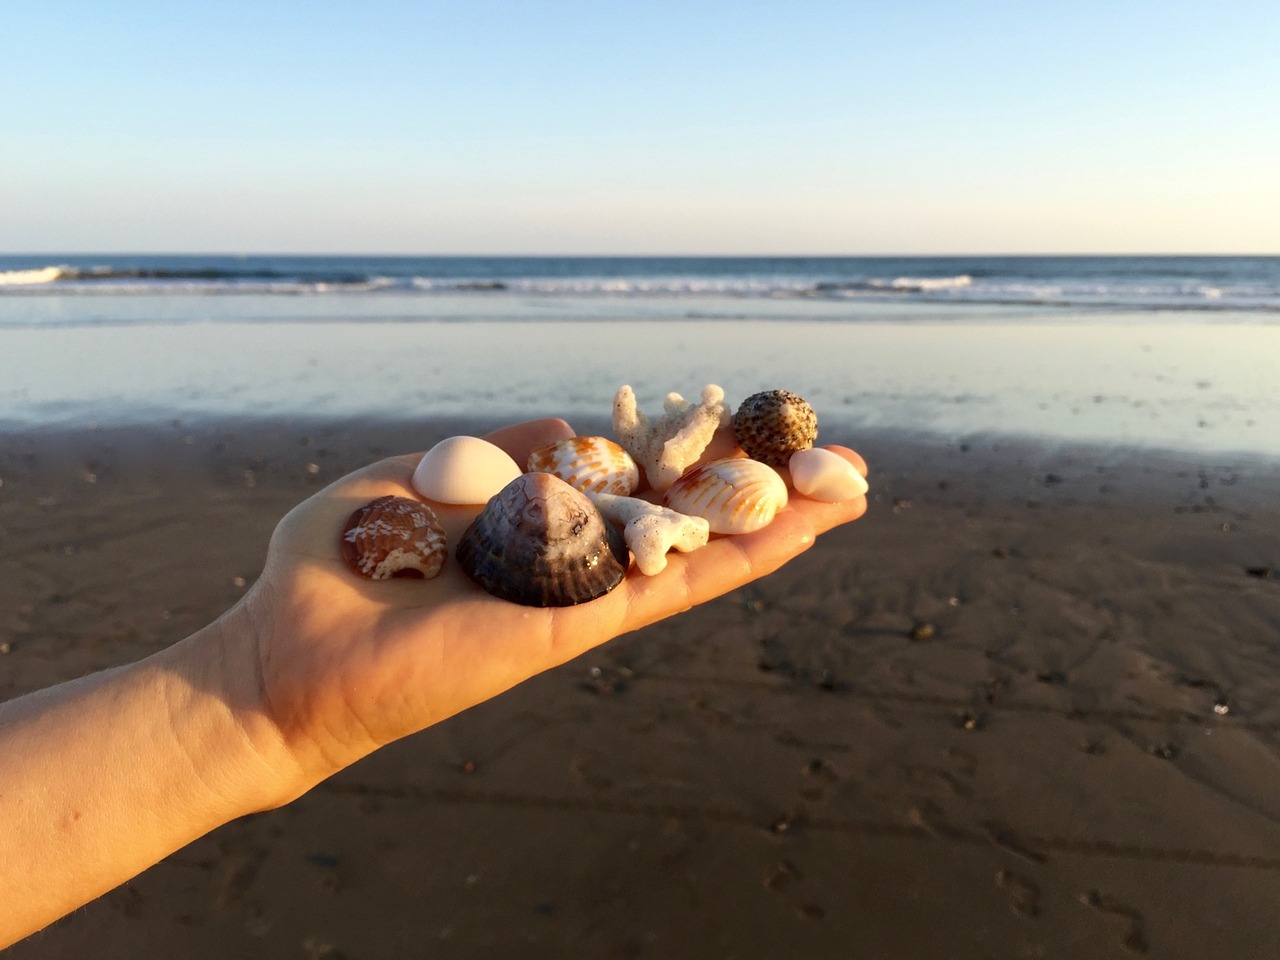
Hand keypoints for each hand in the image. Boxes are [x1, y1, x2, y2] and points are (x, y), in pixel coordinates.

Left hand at [233, 419, 868, 799]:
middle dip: (765, 488)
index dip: (702, 456)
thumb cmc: (336, 567)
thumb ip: (497, 453)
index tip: (754, 422)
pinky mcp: (574, 627)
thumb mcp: (417, 474)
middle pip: (691, 520)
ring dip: (781, 522)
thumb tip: (571, 428)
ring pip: (703, 554)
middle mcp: (575, 563)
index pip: (641, 485)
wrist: (286, 656)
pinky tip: (796, 531)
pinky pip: (669, 588)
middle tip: (843, 461)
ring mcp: (583, 595)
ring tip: (853, 489)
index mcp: (540, 527)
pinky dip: (737, 559)